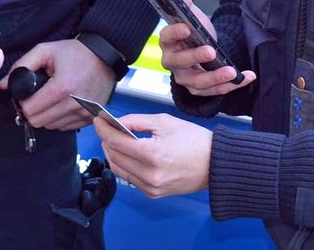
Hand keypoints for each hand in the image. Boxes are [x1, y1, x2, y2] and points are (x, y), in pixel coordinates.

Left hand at [0, 39, 115, 130]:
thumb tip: (2, 85)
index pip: (30, 110)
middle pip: (39, 122)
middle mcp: (74, 104)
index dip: (23, 103)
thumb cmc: (75, 52)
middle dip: (33, 111)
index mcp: (61, 88)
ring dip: (46, 116)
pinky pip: (65, 127)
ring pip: (51, 126)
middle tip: (37, 98)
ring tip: (51, 100)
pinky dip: (60, 119)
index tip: (27, 94)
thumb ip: (21, 65)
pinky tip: (63, 104)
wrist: (106, 55)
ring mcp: (84, 113)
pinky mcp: (90, 118)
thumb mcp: (46, 51)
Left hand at [95, 113, 211, 197]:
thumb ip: (136, 121)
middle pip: (113, 156)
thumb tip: (116, 122)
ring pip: (118, 169)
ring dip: (113, 153)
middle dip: (107, 140)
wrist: (215, 164)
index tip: (98, 120)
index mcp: (152, 154)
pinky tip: (129, 155)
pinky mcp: (152, 194)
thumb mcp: (165, 122)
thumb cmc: (195, 140)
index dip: (104, 128)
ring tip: (115, 141)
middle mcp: (149, 174)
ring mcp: (150, 187)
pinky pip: (130, 178)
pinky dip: (125, 165)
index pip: (116, 141)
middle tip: (107, 128)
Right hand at [160, 0, 254, 95]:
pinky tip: (247, 77)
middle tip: (211, 51)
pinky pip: (215, 90)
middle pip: (180, 62)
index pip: (167, 37)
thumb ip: (187, 6)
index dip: (175, 33)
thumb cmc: (194, 33)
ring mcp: (185, 78)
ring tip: (232, 72)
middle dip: (196, 57)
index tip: (187, 28)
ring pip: (198, 82)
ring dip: (216, 78)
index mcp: (168, 41)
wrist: (203, 48)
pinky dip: (232, 85)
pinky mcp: (199, 89)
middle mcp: (173, 62)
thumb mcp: (193, 17)